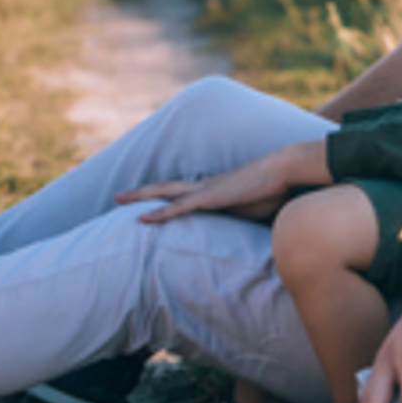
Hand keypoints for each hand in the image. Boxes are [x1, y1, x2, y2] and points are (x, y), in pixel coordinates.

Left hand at [117, 140, 329, 224]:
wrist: (284, 171)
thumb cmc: (275, 190)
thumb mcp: (256, 209)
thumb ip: (245, 219)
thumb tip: (250, 232)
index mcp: (215, 189)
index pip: (182, 192)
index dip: (163, 196)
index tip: (147, 201)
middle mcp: (205, 186)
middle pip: (165, 188)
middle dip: (140, 192)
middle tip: (118, 196)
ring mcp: (205, 191)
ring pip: (164, 193)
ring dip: (140, 196)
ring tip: (117, 199)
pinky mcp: (210, 198)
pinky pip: (178, 208)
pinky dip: (159, 213)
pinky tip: (141, 218)